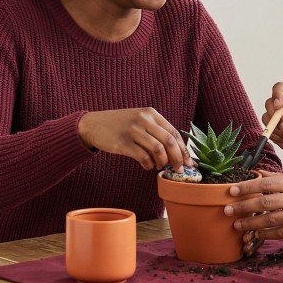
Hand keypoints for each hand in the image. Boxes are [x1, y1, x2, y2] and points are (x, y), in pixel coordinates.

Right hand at [77, 108, 191, 171]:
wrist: (93, 124)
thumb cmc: (119, 125)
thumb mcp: (139, 119)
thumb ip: (155, 130)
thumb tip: (175, 151)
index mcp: (150, 113)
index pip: (174, 132)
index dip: (183, 149)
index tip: (188, 161)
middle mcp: (143, 119)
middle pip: (169, 141)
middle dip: (177, 158)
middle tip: (179, 169)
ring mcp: (133, 131)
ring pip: (158, 149)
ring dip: (162, 162)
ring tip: (158, 166)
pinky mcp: (123, 143)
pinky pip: (143, 157)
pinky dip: (148, 164)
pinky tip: (147, 166)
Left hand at [224, 172, 282, 243]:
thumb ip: (280, 178)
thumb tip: (257, 174)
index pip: (265, 184)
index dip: (246, 187)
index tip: (231, 191)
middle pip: (264, 202)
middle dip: (243, 207)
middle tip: (227, 209)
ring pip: (269, 220)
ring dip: (250, 223)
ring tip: (236, 224)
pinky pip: (280, 232)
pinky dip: (265, 233)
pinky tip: (255, 233)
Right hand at [263, 81, 282, 166]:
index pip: (281, 88)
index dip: (277, 94)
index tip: (279, 105)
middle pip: (270, 103)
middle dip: (276, 116)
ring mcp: (280, 118)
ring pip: (267, 117)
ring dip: (277, 128)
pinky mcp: (276, 130)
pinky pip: (269, 131)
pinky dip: (278, 136)